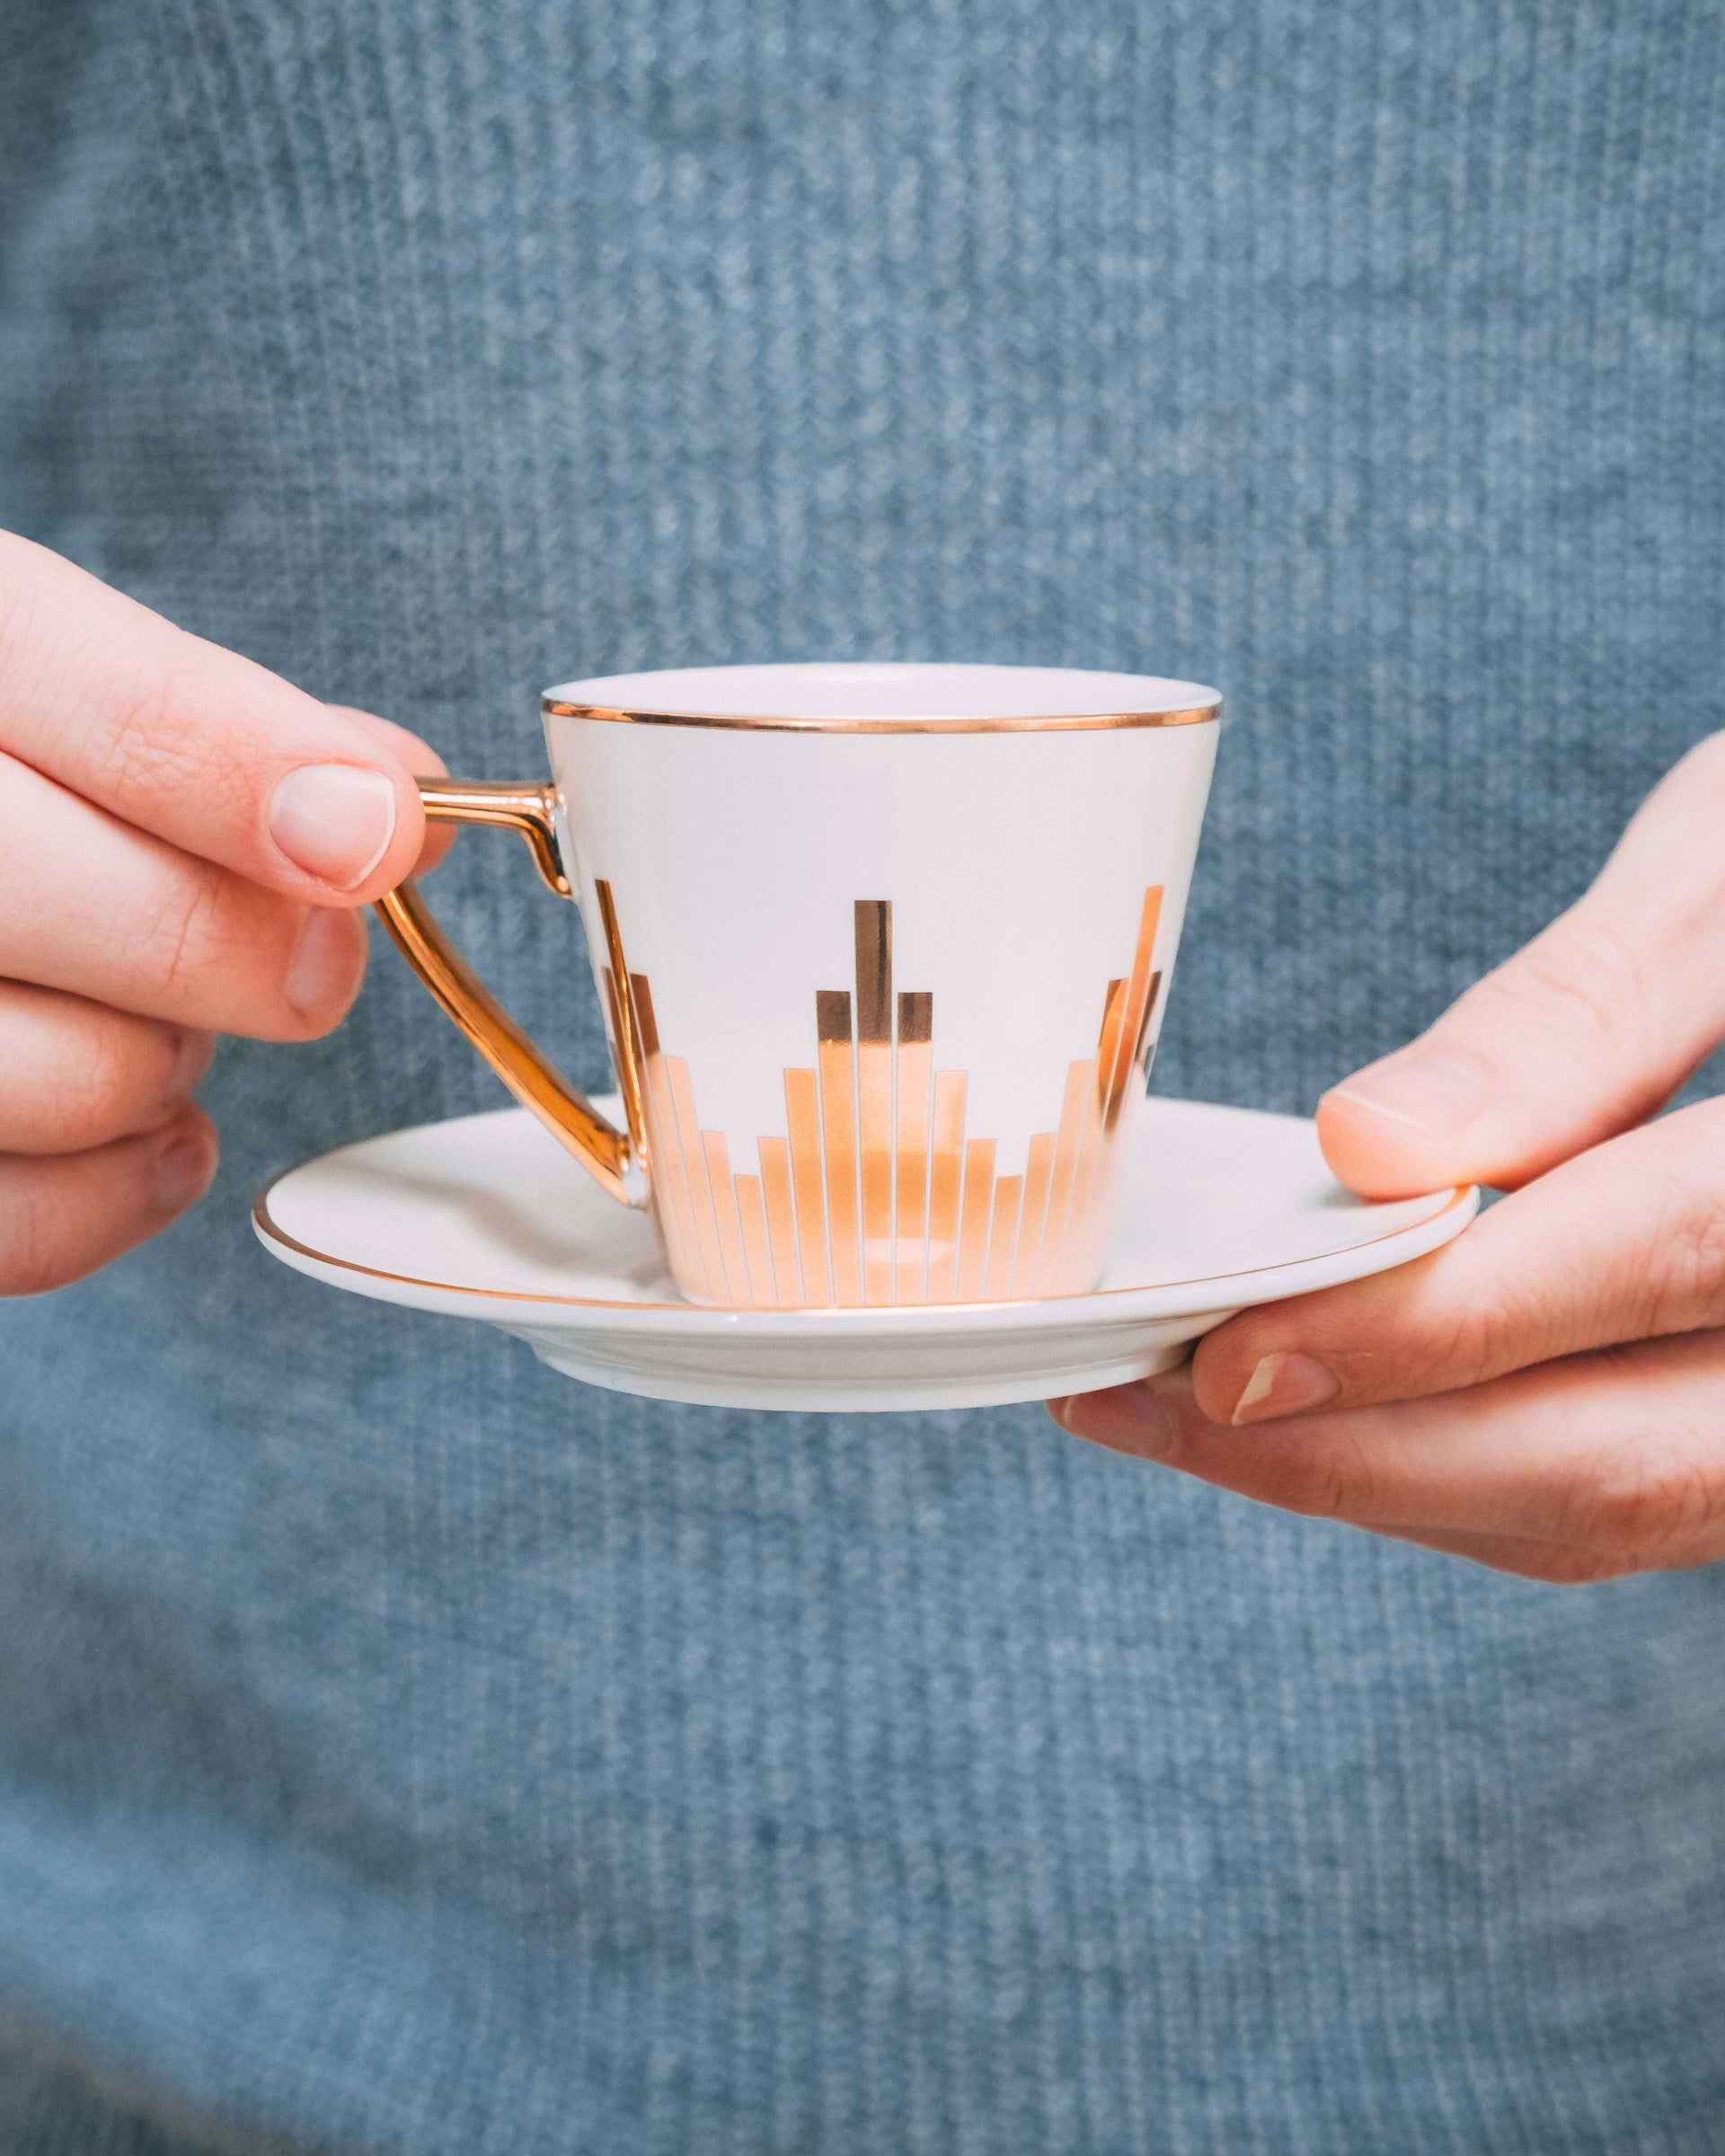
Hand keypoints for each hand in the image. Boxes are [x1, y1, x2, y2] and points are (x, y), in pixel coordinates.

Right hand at [0, 531, 447, 1293]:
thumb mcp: (60, 684)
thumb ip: (219, 733)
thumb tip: (396, 810)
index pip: (120, 715)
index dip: (264, 779)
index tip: (382, 833)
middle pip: (138, 917)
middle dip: (256, 950)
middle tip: (308, 956)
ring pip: (87, 1081)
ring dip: (171, 1066)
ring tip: (152, 1015)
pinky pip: (30, 1222)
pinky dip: (126, 1186)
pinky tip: (150, 1126)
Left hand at [1050, 731, 1724, 1582]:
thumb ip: (1576, 1016)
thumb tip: (1365, 1147)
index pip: (1663, 1255)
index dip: (1435, 1322)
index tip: (1229, 1350)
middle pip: (1624, 1459)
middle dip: (1358, 1455)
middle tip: (1144, 1403)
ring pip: (1617, 1508)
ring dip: (1386, 1480)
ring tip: (1188, 1414)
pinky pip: (1625, 1493)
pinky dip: (1458, 1466)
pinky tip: (1327, 1406)